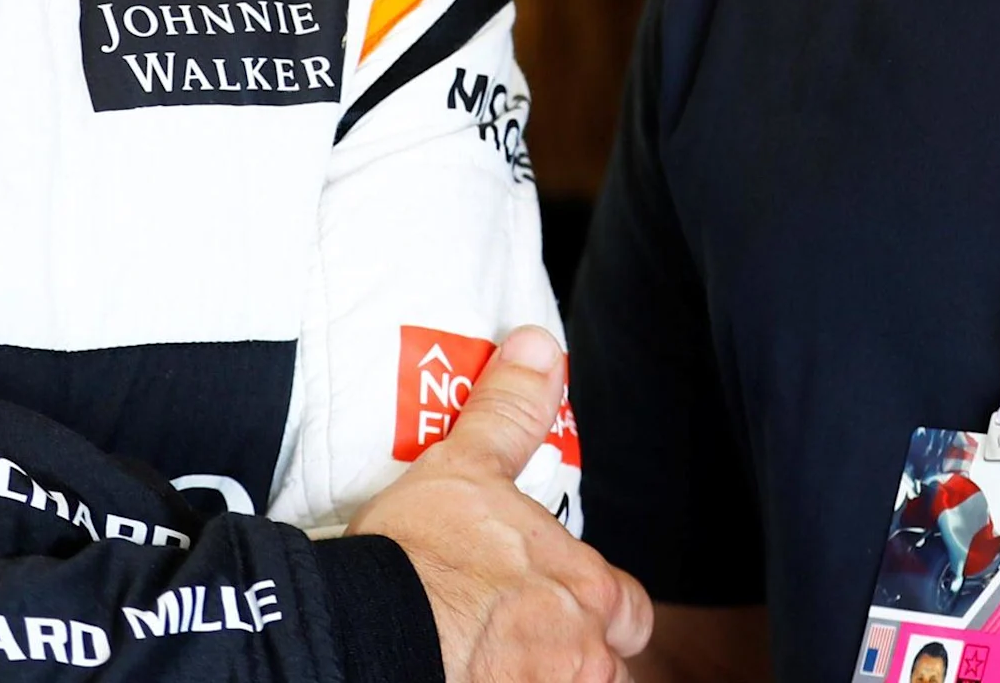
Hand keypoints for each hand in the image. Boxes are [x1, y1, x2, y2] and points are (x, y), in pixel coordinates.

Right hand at [352, 327, 652, 682]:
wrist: (369, 631)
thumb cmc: (420, 557)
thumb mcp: (466, 467)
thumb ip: (511, 413)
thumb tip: (539, 349)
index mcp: (588, 590)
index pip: (630, 612)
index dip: (601, 609)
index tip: (561, 604)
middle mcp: (586, 654)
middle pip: (607, 666)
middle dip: (576, 659)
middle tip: (524, 646)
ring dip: (546, 680)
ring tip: (493, 667)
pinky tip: (469, 681)